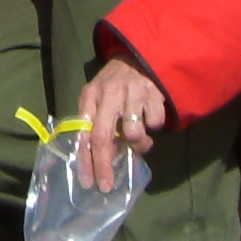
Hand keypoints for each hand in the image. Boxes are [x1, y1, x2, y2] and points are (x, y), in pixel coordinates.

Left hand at [76, 54, 169, 191]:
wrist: (140, 55)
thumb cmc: (115, 83)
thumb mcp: (99, 98)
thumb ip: (97, 124)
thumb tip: (100, 160)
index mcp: (91, 96)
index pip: (84, 133)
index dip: (85, 160)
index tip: (88, 182)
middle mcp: (109, 94)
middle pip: (103, 137)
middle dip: (104, 166)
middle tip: (106, 185)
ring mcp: (132, 93)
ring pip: (133, 133)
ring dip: (137, 144)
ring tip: (139, 138)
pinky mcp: (154, 94)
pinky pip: (155, 124)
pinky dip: (154, 126)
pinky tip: (150, 116)